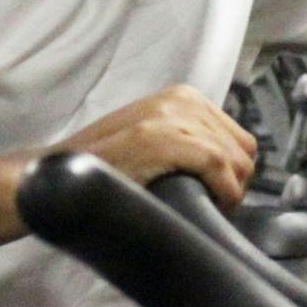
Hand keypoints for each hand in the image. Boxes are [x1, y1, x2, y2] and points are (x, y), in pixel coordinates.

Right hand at [55, 84, 257, 209]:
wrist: (62, 172)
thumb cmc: (107, 166)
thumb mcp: (153, 137)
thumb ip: (188, 140)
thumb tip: (228, 168)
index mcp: (183, 97)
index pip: (239, 138)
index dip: (235, 173)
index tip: (219, 196)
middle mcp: (181, 100)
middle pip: (243, 149)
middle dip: (235, 183)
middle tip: (213, 206)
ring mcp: (171, 117)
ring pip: (236, 160)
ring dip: (230, 193)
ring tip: (206, 209)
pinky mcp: (163, 138)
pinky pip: (219, 167)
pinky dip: (223, 193)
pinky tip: (208, 207)